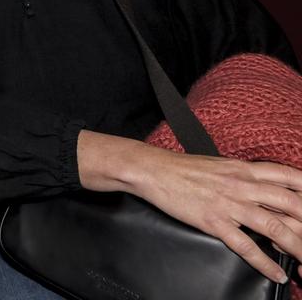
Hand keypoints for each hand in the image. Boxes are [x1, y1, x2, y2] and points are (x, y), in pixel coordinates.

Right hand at [115, 143, 301, 283]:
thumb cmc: (183, 168)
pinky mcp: (214, 221)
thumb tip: (263, 190)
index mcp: (244, 169)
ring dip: (297, 248)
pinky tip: (277, 273)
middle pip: (291, 204)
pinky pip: (246, 245)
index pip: (289, 177)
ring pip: (275, 227)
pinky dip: (265, 262)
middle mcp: (242, 185)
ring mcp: (229, 204)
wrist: (152, 169)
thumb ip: (244, 177)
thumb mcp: (220, 165)